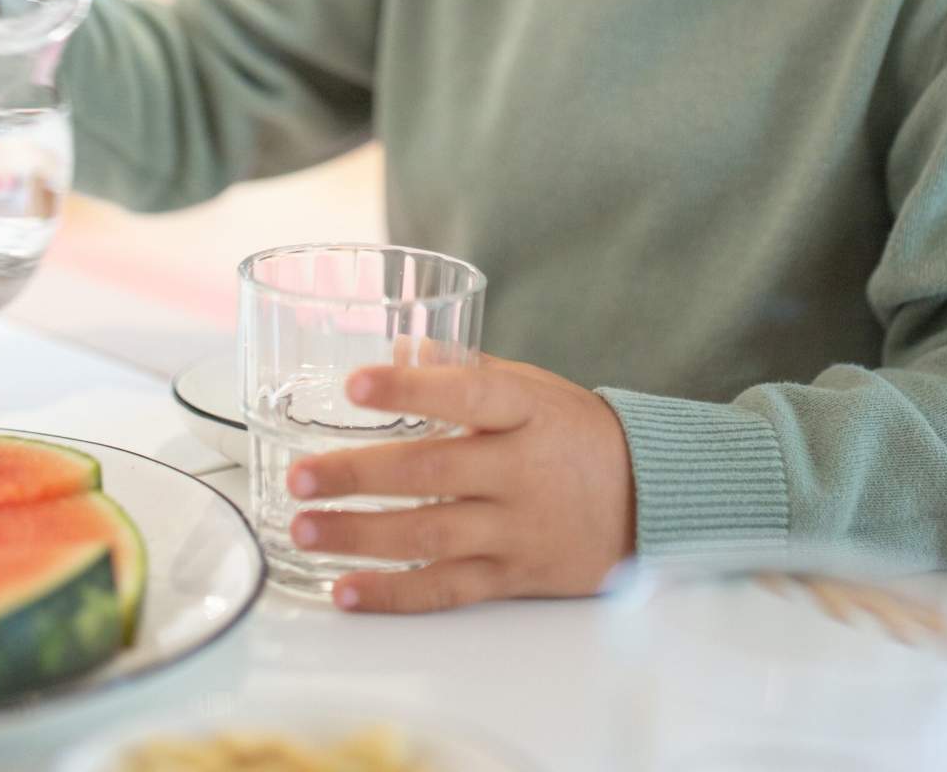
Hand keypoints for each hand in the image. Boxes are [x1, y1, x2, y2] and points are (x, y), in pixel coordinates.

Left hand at [288, 356, 636, 613]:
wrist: (647, 501)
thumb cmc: (575, 436)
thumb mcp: (533, 390)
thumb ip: (465, 373)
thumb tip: (396, 350)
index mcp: (528, 412)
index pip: (467, 394)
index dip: (410, 390)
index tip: (355, 383)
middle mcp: (522, 471)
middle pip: (432, 473)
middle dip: (359, 476)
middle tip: (300, 475)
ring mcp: (517, 528)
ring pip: (430, 536)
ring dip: (359, 536)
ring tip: (302, 528)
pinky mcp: (513, 577)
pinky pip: (446, 590)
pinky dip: (392, 595)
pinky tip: (343, 590)